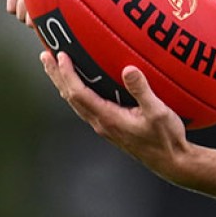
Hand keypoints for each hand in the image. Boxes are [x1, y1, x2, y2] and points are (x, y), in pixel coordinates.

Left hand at [41, 51, 190, 181]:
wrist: (170, 160)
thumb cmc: (166, 139)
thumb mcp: (158, 112)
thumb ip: (142, 91)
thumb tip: (128, 70)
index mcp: (108, 118)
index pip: (78, 93)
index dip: (68, 73)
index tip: (61, 56)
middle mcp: (101, 122)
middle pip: (70, 97)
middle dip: (57, 76)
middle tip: (45, 56)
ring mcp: (104, 125)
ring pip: (75, 102)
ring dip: (64, 83)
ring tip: (57, 68)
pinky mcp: (110, 126)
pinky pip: (85, 106)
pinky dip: (76, 92)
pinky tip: (81, 86)